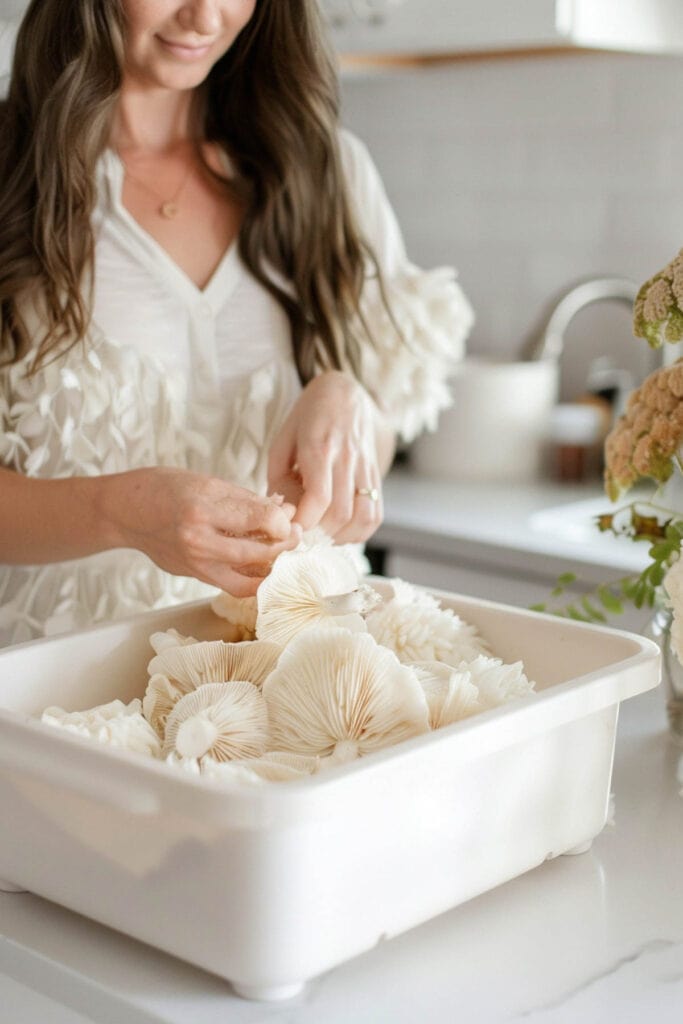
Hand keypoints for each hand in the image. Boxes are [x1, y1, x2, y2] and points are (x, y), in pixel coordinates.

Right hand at [104, 467, 300, 595]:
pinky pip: (232, 584)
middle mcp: (199, 540)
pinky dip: (251, 577)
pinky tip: (261, 563)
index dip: (284, 521)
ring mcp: (195, 563)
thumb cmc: (165, 488)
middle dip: (285, 544)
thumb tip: (284, 512)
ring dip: (272, 569)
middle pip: (261, 553)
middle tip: (293, 534)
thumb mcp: (208, 482)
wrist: (125, 512)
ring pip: (249, 581)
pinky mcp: (193, 575)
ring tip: (280, 552)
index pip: (263, 520)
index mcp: (204, 508)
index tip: (288, 516)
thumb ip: (247, 501)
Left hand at [267, 371, 385, 543]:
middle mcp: (347, 459)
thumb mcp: (283, 439)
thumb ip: (278, 477)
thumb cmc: (308, 417)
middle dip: (319, 534)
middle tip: (303, 537)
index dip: (305, 523)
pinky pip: (376, 513)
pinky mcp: (376, 475)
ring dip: (341, 537)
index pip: (319, 498)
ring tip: (323, 537)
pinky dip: (360, 531)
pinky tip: (342, 531)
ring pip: (363, 517)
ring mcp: (365, 468)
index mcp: (320, 448)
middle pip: (340, 513)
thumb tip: (280, 514)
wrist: (345, 393)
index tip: (291, 531)